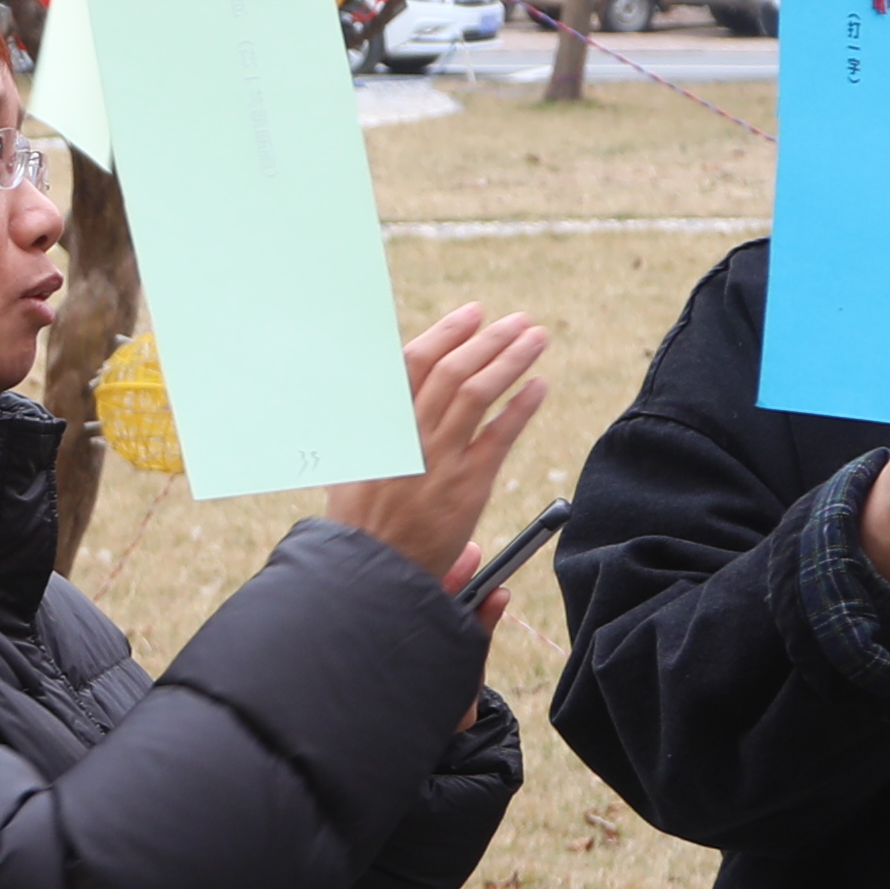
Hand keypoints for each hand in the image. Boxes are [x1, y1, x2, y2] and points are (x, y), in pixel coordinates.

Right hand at [322, 306, 548, 600]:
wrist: (370, 573)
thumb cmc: (359, 522)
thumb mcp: (350, 465)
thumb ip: (372, 429)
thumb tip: (390, 393)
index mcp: (378, 424)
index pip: (413, 363)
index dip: (446, 334)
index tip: (471, 315)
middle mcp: (408, 434)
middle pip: (453, 370)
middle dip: (488, 339)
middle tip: (516, 322)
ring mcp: (439, 458)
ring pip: (477, 392)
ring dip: (510, 359)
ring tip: (536, 339)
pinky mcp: (466, 485)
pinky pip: (499, 436)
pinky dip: (521, 406)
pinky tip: (539, 386)